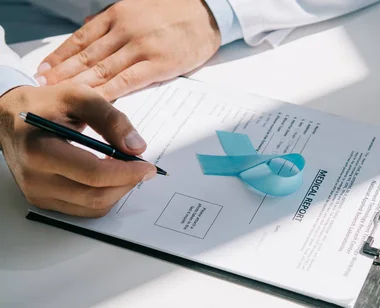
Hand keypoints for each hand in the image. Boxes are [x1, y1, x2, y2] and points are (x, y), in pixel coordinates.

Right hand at [0, 84, 156, 217]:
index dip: (127, 173)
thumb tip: (137, 147)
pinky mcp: (42, 201)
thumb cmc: (45, 104)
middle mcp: (35, 178)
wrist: (9, 117)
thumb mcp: (78, 97)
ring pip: (93, 207)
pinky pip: (84, 209)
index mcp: (40, 151)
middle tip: (143, 168)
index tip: (148, 166)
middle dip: (127, 184)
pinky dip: (104, 196)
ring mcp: (37, 194)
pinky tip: (109, 178)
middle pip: (96, 196)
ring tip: (126, 171)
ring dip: (118, 191)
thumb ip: (110, 119)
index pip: (93, 174)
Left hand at [35, 0, 220, 100]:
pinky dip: (108, 92)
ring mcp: (141, 48)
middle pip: (87, 55)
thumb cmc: (176, 12)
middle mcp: (124, 30)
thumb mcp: (139, 7)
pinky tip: (94, 100)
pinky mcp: (158, 65)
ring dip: (79, 84)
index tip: (45, 68)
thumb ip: (114, 20)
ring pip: (102, 69)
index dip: (60, 55)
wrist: (207, 14)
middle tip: (44, 86)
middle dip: (62, 72)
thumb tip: (91, 28)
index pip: (81, 37)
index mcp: (118, 15)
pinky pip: (127, 81)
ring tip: (61, 96)